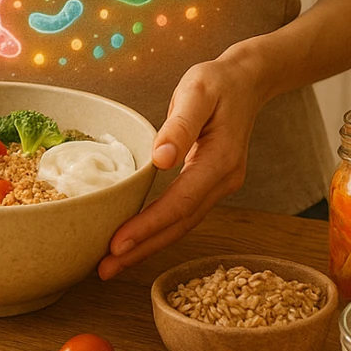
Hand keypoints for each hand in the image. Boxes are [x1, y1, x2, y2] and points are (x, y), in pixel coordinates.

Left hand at [97, 42, 265, 280]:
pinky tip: (136, 237)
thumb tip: (161, 159)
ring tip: (112, 262)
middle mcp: (224, 181)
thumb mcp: (197, 91)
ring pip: (182, 224)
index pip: (180, 203)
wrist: (246, 81)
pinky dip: (158, 229)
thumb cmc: (218, 82)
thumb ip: (180, 125)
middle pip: (180, 225)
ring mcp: (220, 185)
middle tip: (105, 269)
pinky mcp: (211, 183)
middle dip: (143, 249)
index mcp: (221, 160)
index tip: (117, 244)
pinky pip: (182, 213)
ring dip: (149, 245)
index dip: (148, 226)